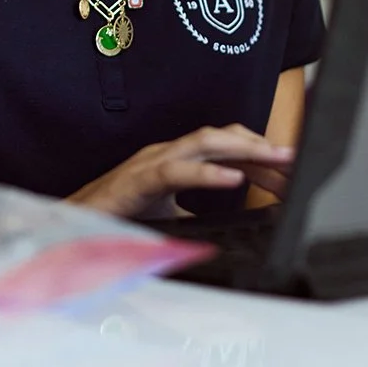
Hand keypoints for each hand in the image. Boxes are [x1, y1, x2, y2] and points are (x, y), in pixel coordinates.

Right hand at [66, 124, 294, 218]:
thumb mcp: (168, 217)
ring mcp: (152, 161)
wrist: (75, 226)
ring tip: (273, 159)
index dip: (257, 155)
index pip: (224, 148)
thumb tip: (228, 229)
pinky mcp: (139, 179)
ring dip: (242, 148)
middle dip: (259, 145)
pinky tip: (232, 179)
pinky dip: (206, 173)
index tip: (288, 169)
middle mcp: (167, 153)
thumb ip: (195, 215)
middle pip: (221, 137)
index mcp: (176, 160)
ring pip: (203, 142)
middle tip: (293, 159)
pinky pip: (176, 171)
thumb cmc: (117, 218)